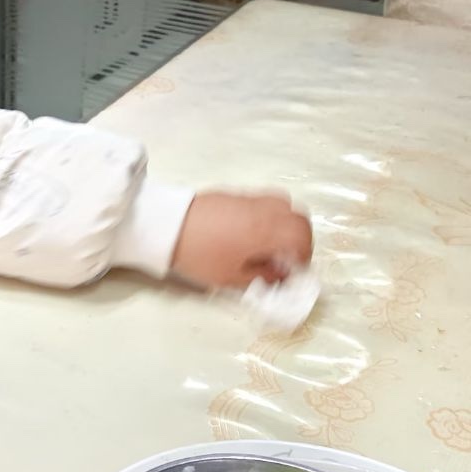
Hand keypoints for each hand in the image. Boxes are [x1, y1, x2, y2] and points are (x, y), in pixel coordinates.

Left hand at [172, 192, 312, 291]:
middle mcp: (263, 210)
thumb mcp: (230, 277)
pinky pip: (263, 201)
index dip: (304, 255)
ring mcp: (249, 198)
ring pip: (283, 204)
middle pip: (298, 217)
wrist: (166, 225)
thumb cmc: (200, 255)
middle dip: (300, 238)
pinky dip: (268, 215)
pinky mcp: (234, 193)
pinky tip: (250, 232)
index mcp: (266, 230)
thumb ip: (261, 276)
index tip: (294, 270)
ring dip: (285, 223)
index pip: (301, 236)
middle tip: (287, 257)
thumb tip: (280, 274)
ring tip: (270, 243)